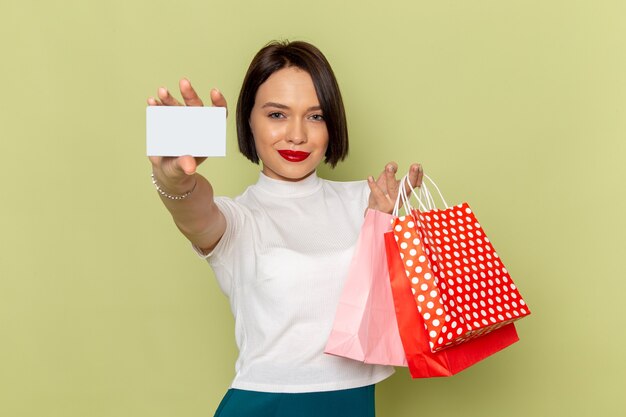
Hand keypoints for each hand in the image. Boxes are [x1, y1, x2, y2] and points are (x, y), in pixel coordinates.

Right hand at [147, 78, 227, 192]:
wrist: (166, 172)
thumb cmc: (179, 171)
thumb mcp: (181, 169)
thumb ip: (185, 165)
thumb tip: (189, 167)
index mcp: (206, 135)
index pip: (217, 117)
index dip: (218, 104)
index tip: (214, 92)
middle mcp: (195, 126)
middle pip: (196, 107)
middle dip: (190, 95)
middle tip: (184, 83)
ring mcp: (181, 122)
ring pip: (178, 107)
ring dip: (170, 98)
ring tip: (162, 92)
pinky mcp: (167, 123)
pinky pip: (163, 112)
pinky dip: (157, 106)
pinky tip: (152, 101)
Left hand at [367, 162, 422, 213]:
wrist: (375, 212)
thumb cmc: (383, 196)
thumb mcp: (388, 181)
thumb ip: (391, 170)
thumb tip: (393, 165)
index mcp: (405, 191)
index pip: (414, 182)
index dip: (418, 175)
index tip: (419, 165)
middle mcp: (400, 197)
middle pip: (408, 186)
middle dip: (413, 176)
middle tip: (415, 166)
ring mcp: (392, 201)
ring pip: (392, 188)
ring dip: (391, 176)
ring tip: (389, 166)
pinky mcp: (382, 204)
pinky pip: (377, 194)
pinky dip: (373, 185)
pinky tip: (370, 178)